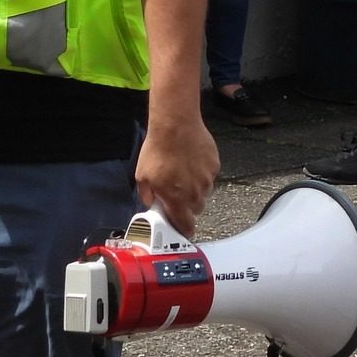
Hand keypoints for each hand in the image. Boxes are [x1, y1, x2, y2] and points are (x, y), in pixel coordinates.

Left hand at [135, 115, 217, 238]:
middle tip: (176, 191)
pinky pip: (209, 176)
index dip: (184, 230)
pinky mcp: (214, 166)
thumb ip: (147, 196)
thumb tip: (151, 202)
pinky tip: (191, 161)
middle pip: (195, 209)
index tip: (183, 230)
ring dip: (195, 188)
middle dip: (187, 205)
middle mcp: (195, 193)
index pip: (185, 225)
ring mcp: (207, 180)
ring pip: (203, 192)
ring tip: (183, 171)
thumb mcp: (142, 177)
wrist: (175, 126)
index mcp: (176, 200)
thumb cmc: (158, 149)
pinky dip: (202, 172)